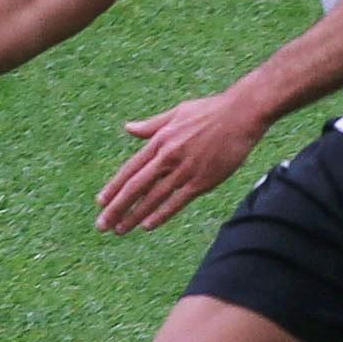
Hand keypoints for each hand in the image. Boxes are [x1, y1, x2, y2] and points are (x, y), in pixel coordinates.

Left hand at [96, 90, 264, 234]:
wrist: (241, 114)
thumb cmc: (210, 111)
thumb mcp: (176, 113)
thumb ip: (151, 125)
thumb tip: (128, 128)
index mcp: (160, 141)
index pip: (130, 169)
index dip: (114, 188)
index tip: (101, 203)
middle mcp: (168, 156)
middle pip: (136, 187)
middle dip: (117, 208)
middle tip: (102, 225)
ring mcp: (185, 170)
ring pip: (153, 198)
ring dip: (134, 216)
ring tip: (119, 230)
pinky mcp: (202, 180)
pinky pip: (177, 201)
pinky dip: (161, 214)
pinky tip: (148, 226)